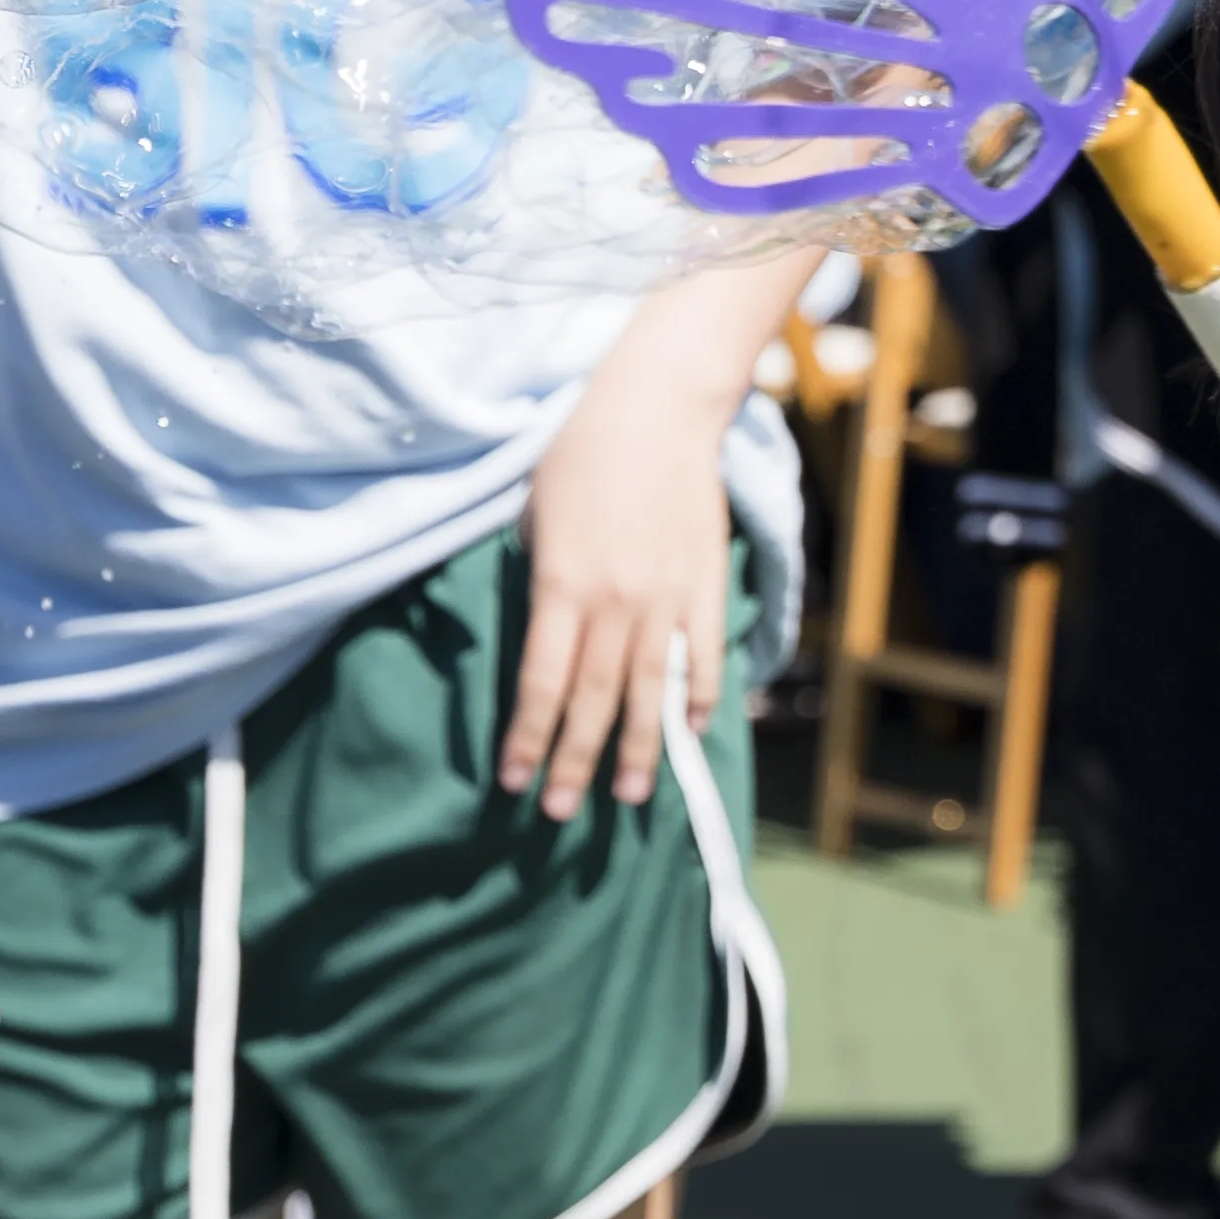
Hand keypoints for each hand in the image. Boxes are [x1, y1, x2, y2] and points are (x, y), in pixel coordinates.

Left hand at [498, 302, 759, 807]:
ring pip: (649, 692)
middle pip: (592, 702)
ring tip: (627, 796)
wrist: (658, 406)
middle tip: (560, 813)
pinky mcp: (705, 584)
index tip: (513, 781)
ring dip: (637, 750)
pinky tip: (688, 732)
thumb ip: (540, 580)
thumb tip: (546, 629)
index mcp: (563, 587)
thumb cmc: (581, 450)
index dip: (528, 740)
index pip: (542, 685)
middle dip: (574, 763)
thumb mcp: (535, 516)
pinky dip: (696, 698)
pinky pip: (702, 656)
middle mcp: (616, 604)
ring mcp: (667, 598)